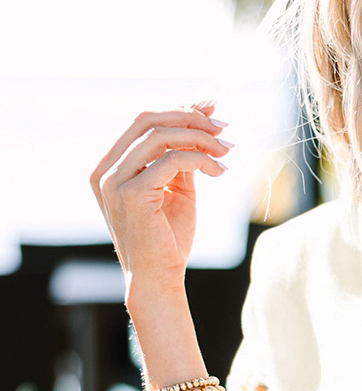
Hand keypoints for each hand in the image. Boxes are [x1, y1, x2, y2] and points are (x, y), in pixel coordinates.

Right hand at [90, 101, 231, 291]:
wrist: (159, 280)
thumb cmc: (168, 240)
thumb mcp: (176, 191)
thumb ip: (181, 159)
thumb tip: (201, 124)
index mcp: (110, 166)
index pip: (143, 123)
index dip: (178, 110)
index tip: (211, 110)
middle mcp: (105, 170)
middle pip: (148, 121)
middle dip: (189, 118)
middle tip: (223, 127)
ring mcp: (114, 181)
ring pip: (160, 137)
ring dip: (200, 138)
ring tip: (226, 149)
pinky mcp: (132, 194)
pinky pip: (172, 161)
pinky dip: (201, 160)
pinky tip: (220, 171)